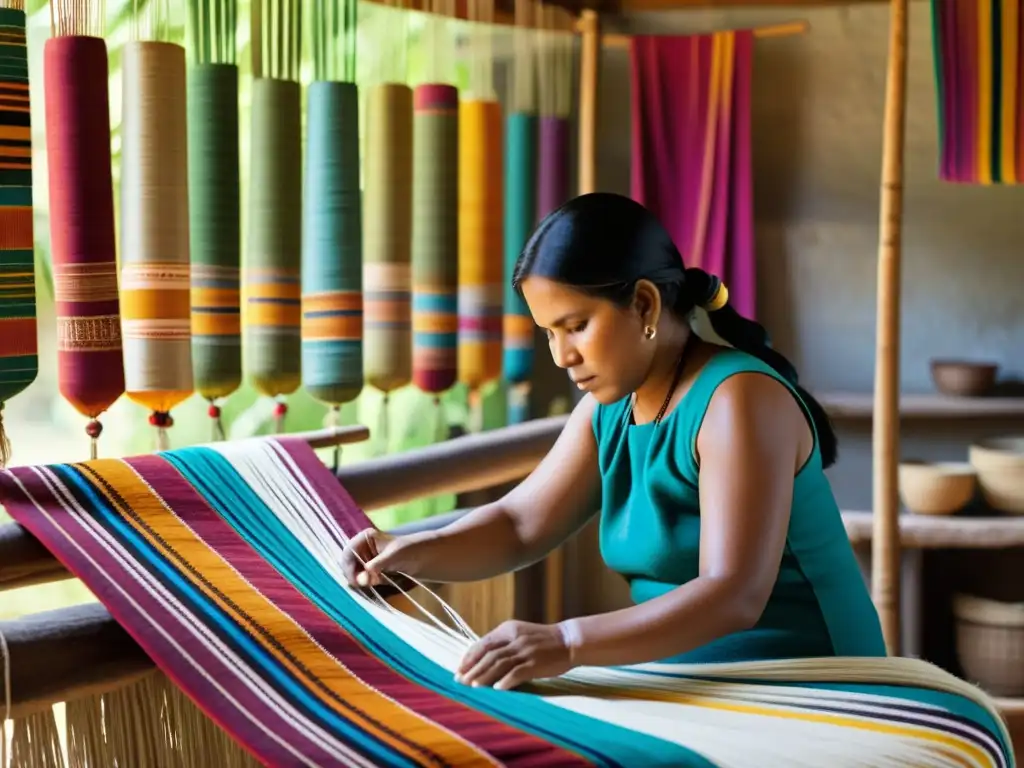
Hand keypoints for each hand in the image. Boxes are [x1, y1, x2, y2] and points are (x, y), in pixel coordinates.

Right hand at [340, 528, 423, 587]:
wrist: (432, 557)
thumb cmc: (415, 550)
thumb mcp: (395, 556)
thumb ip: (377, 566)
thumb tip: (360, 579)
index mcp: (365, 538)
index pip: (347, 554)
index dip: (349, 568)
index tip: (357, 582)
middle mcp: (363, 549)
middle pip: (348, 566)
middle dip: (355, 577)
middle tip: (367, 585)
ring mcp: (368, 561)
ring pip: (355, 576)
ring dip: (362, 583)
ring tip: (376, 584)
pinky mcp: (374, 573)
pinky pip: (364, 582)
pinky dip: (368, 586)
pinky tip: (377, 586)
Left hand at [456, 620, 574, 690]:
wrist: (569, 641)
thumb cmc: (543, 640)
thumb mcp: (520, 634)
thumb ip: (503, 642)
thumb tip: (481, 658)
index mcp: (508, 629)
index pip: (483, 643)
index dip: (469, 657)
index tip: (458, 669)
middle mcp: (514, 638)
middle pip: (488, 655)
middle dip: (472, 669)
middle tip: (460, 681)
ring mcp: (525, 651)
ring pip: (498, 664)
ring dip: (484, 676)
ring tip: (473, 687)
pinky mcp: (535, 663)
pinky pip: (517, 673)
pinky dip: (505, 681)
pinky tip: (496, 690)